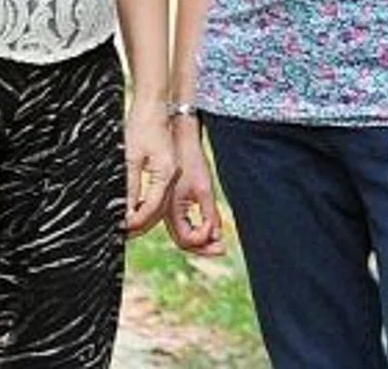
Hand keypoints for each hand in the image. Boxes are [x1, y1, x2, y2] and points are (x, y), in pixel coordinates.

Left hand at [124, 107, 176, 235]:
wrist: (155, 105)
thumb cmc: (142, 125)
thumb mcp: (131, 156)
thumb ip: (128, 185)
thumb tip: (123, 210)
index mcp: (166, 173)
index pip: (151, 208)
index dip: (134, 221)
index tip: (120, 228)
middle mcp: (173, 177)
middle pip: (160, 212)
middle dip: (140, 226)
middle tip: (121, 233)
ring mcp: (173, 175)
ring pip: (162, 208)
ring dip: (144, 219)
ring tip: (125, 227)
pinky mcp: (169, 172)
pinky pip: (160, 198)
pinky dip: (148, 208)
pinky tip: (134, 210)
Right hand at [165, 120, 225, 256]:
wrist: (180, 139)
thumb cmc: (190, 160)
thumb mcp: (204, 187)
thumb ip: (210, 213)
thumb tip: (217, 235)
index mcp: (170, 210)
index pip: (185, 240)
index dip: (202, 240)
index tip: (215, 230)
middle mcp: (166, 213)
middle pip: (184, 242)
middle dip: (203, 248)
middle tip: (221, 249)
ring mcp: (169, 208)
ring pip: (184, 234)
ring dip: (201, 241)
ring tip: (219, 243)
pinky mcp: (174, 202)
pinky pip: (184, 223)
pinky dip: (198, 229)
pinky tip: (211, 227)